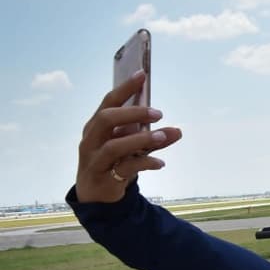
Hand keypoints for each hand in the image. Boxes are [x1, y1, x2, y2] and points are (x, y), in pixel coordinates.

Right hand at [76, 72, 181, 202]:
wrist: (96, 195)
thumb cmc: (113, 162)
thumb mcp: (132, 148)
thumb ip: (153, 138)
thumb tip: (178, 131)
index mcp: (96, 126)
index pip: (108, 102)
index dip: (125, 88)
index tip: (142, 74)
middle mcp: (91, 140)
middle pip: (106, 119)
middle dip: (133, 113)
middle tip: (159, 113)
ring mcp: (95, 160)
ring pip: (113, 146)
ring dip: (141, 139)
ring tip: (163, 136)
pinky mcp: (103, 178)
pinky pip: (124, 168)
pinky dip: (144, 163)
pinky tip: (160, 162)